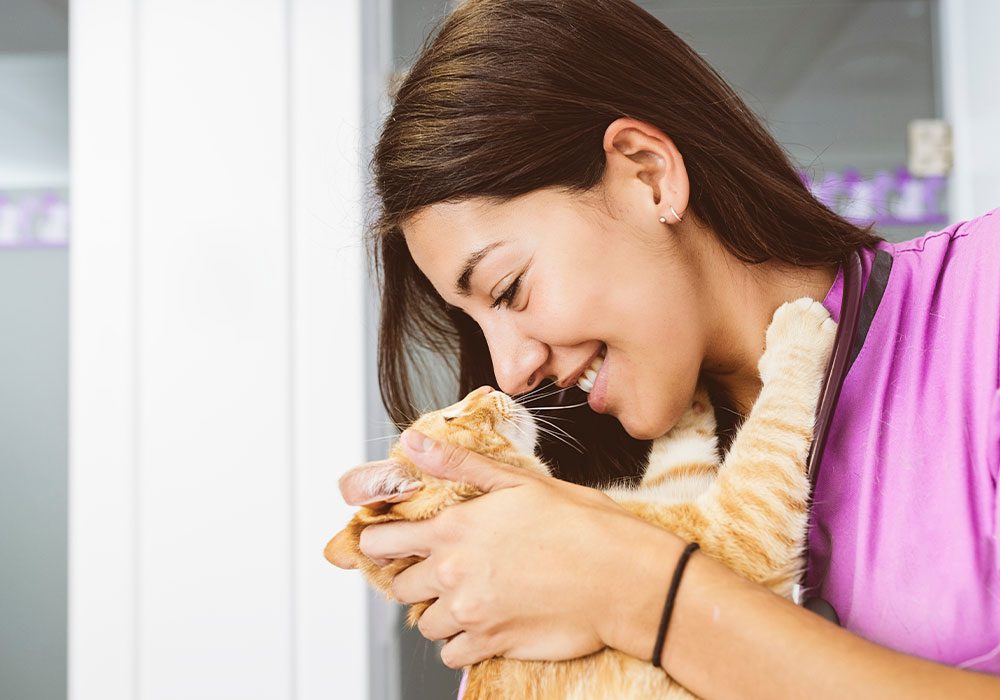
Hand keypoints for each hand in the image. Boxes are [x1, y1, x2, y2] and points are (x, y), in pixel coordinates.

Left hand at [346, 428, 665, 668]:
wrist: (623, 579)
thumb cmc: (582, 526)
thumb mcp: (518, 482)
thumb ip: (458, 465)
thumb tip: (414, 444)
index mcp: (454, 528)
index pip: (382, 541)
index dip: (379, 542)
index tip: (387, 543)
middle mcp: (453, 573)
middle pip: (400, 587)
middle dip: (416, 578)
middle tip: (446, 569)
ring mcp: (470, 613)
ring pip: (425, 623)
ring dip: (440, 611)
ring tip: (472, 595)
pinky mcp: (492, 645)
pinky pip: (451, 654)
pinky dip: (462, 643)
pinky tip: (486, 622)